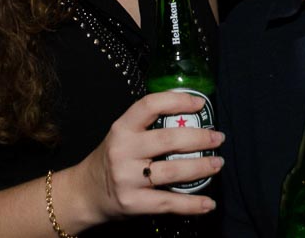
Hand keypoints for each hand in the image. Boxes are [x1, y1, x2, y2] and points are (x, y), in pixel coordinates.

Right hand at [74, 90, 223, 223]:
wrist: (86, 193)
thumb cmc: (112, 159)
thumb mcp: (122, 136)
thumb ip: (148, 127)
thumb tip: (191, 118)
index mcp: (122, 128)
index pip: (149, 105)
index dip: (177, 100)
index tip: (200, 103)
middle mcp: (123, 151)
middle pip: (168, 140)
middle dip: (199, 137)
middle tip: (218, 137)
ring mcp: (127, 178)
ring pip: (172, 171)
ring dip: (201, 167)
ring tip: (217, 163)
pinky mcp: (133, 203)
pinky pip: (169, 202)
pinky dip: (192, 204)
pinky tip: (208, 203)